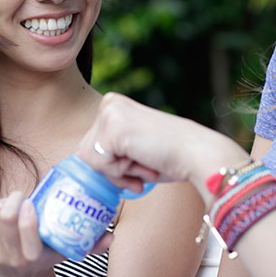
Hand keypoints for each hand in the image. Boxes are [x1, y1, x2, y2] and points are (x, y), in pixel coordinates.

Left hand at [0, 191, 111, 276]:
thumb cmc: (45, 258)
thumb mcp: (66, 253)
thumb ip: (89, 246)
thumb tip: (111, 236)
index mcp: (31, 258)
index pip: (25, 232)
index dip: (27, 214)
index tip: (33, 202)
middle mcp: (10, 256)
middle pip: (6, 217)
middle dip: (16, 200)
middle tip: (26, 196)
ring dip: (7, 202)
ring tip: (18, 203)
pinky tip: (7, 208)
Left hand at [76, 93, 249, 200]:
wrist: (196, 154)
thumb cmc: (169, 157)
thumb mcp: (130, 149)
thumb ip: (108, 150)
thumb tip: (79, 161)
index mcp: (113, 105)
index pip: (90, 146)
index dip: (110, 165)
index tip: (137, 165)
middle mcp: (108, 103)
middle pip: (85, 153)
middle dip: (112, 170)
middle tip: (142, 167)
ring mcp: (109, 114)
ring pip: (91, 160)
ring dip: (118, 173)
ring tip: (144, 163)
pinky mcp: (112, 129)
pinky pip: (101, 165)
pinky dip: (122, 172)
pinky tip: (143, 160)